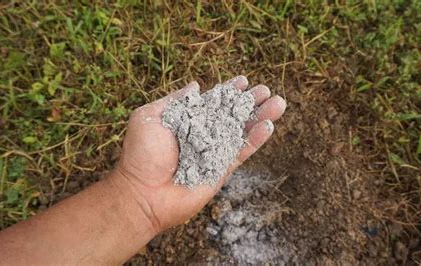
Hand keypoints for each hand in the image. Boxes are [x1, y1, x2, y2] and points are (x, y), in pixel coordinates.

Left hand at [112, 76, 285, 232]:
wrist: (143, 192)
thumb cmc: (141, 155)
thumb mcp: (149, 117)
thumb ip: (174, 101)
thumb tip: (195, 85)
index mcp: (185, 121)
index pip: (211, 102)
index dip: (227, 92)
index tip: (242, 80)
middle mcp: (202, 135)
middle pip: (231, 115)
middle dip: (249, 102)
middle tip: (266, 90)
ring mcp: (213, 153)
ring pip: (241, 131)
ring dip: (260, 117)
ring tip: (278, 103)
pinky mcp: (221, 170)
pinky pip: (242, 152)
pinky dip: (256, 139)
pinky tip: (268, 125)